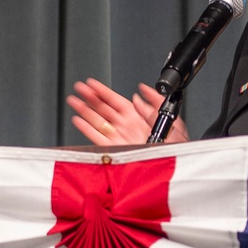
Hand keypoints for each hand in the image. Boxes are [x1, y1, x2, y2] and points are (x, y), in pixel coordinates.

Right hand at [67, 79, 189, 145]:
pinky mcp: (114, 148)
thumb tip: (141, 92)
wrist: (171, 162)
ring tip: (73, 101)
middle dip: (89, 97)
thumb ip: (155, 102)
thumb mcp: (169, 117)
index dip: (102, 91)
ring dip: (84, 110)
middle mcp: (125, 126)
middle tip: (78, 88)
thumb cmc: (174, 145)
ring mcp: (118, 137)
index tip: (92, 84)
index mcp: (137, 117)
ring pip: (97, 121)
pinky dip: (86, 128)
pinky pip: (97, 137)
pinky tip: (78, 120)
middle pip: (102, 108)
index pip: (115, 100)